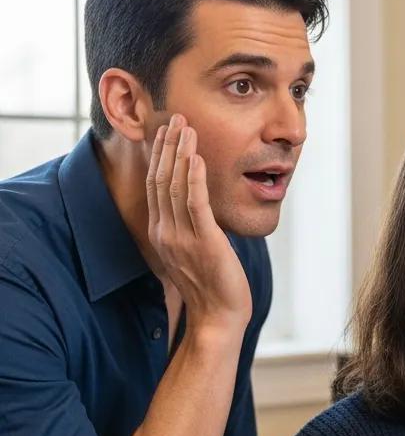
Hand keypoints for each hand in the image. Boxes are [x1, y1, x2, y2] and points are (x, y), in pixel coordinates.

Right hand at [146, 114, 251, 333]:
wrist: (218, 317)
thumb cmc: (212, 285)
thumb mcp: (195, 250)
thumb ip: (191, 227)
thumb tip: (199, 206)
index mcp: (162, 233)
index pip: (155, 186)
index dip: (159, 157)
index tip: (166, 131)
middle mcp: (166, 233)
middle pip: (160, 180)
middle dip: (167, 147)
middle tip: (175, 118)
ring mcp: (182, 238)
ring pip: (175, 187)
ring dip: (180, 154)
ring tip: (187, 128)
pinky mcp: (204, 242)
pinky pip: (194, 204)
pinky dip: (194, 178)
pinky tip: (196, 157)